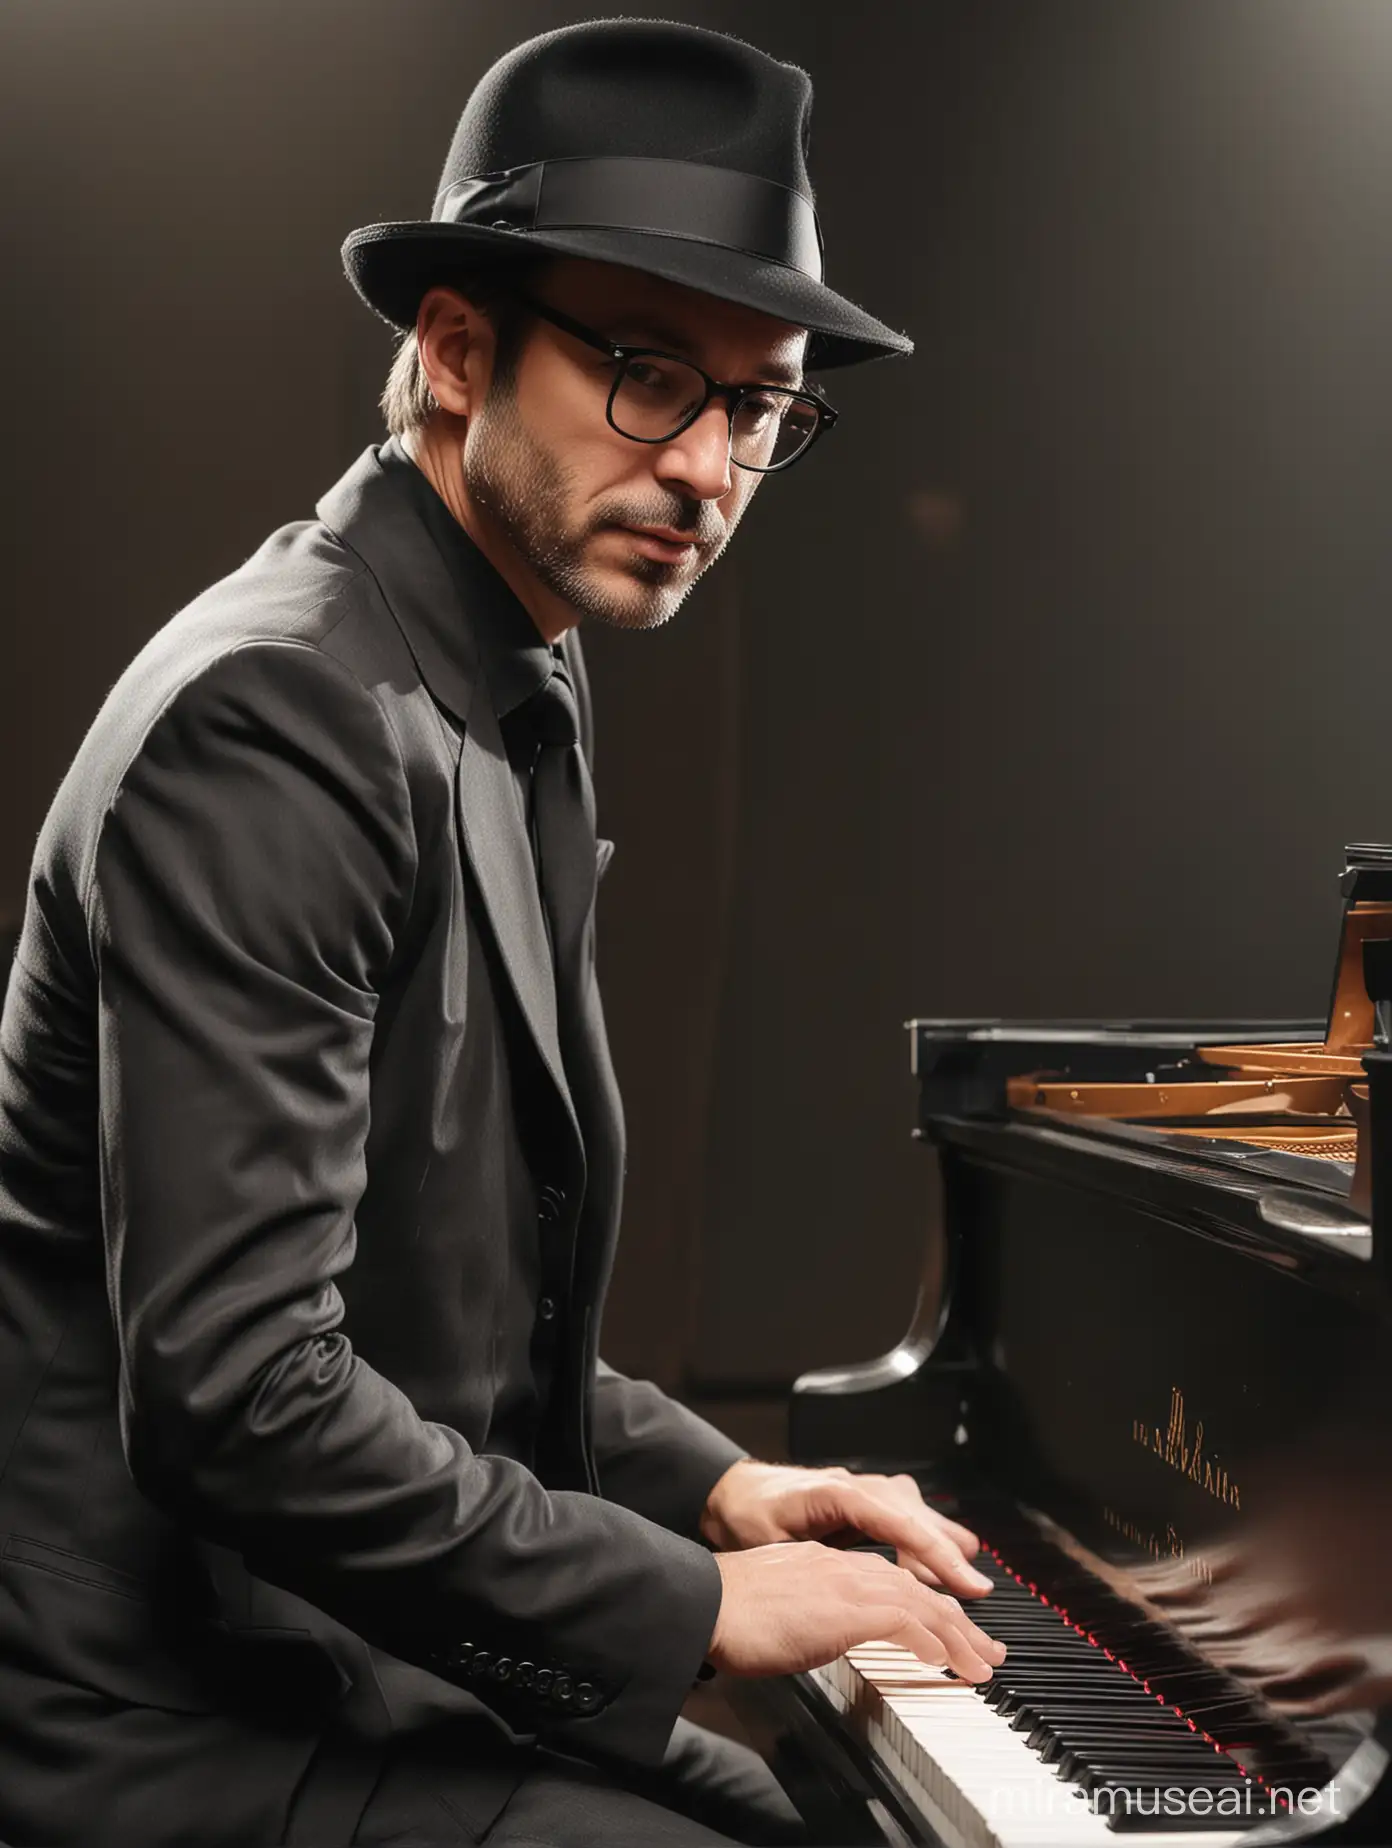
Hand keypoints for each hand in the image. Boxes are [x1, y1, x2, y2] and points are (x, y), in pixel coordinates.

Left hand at [700, 1459, 993, 1598]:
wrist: (729, 1493)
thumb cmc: (745, 1515)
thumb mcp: (768, 1542)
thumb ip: (807, 1561)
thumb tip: (838, 1585)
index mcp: (836, 1493)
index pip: (897, 1520)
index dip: (932, 1552)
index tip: (959, 1581)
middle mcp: (856, 1486)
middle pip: (915, 1515)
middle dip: (949, 1552)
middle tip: (977, 1591)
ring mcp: (861, 1492)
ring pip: (915, 1513)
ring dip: (942, 1544)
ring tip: (969, 1578)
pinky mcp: (861, 1504)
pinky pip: (904, 1516)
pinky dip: (925, 1539)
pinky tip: (938, 1562)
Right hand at [708, 1541, 1006, 1680]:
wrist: (708, 1605)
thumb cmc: (733, 1613)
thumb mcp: (786, 1608)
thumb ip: (815, 1614)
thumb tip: (828, 1635)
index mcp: (831, 1564)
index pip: (895, 1583)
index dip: (930, 1611)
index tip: (953, 1637)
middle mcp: (846, 1565)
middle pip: (919, 1590)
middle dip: (959, 1624)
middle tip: (987, 1653)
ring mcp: (848, 1581)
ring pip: (922, 1604)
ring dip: (958, 1638)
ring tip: (981, 1666)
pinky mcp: (848, 1605)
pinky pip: (906, 1620)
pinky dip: (933, 1642)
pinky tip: (947, 1663)